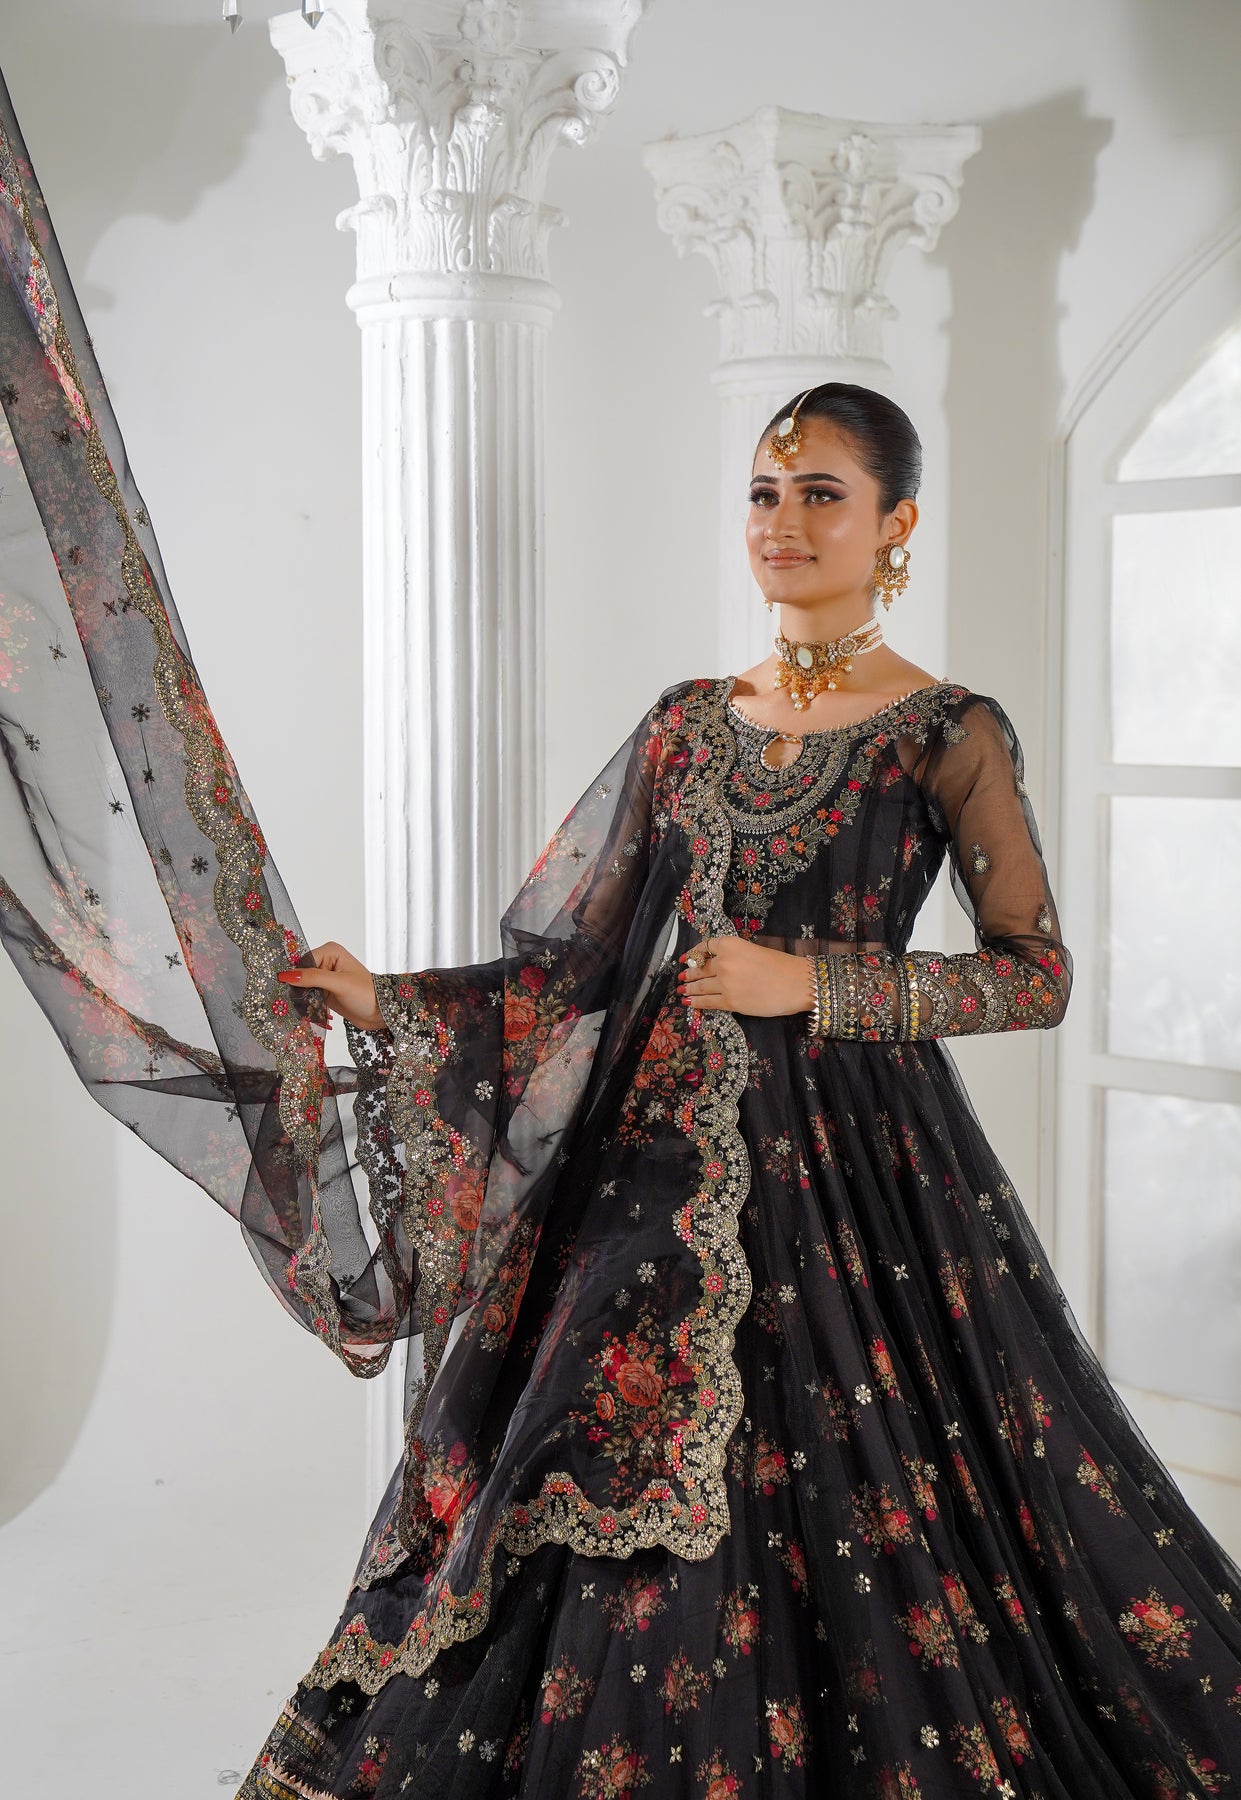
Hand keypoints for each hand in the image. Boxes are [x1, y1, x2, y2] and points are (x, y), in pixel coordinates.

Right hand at [277, 941, 383, 1029]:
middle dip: (299, 987)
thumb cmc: (366, 993)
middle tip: (303, 1000)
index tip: (293, 988)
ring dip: (303, 997)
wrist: (379, 1012)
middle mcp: (326, 961)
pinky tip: (310, 1010)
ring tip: (309, 1006)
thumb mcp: (339, 984)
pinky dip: (307, 1003)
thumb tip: (287, 975)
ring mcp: (324, 977)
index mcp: (331, 951)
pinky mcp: (324, 991)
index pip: (303, 961)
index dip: (297, 975)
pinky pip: (308, 995)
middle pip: (300, 973)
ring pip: (302, 985)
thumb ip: (313, 978)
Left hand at [677, 936, 812, 1018]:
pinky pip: (707, 1002)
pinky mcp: (730, 1002)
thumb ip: (733, 955)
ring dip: (689, 988)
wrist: (797, 984)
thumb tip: (716, 964)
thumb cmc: (781, 965)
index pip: (704, 948)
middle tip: (681, 978)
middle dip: (689, 974)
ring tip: (682, 990)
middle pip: (700, 968)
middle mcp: (724, 961)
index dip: (692, 954)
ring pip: (701, 986)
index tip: (685, 959)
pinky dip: (696, 1002)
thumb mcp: (753, 950)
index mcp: (731, 944)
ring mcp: (725, 983)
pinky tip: (689, 1002)